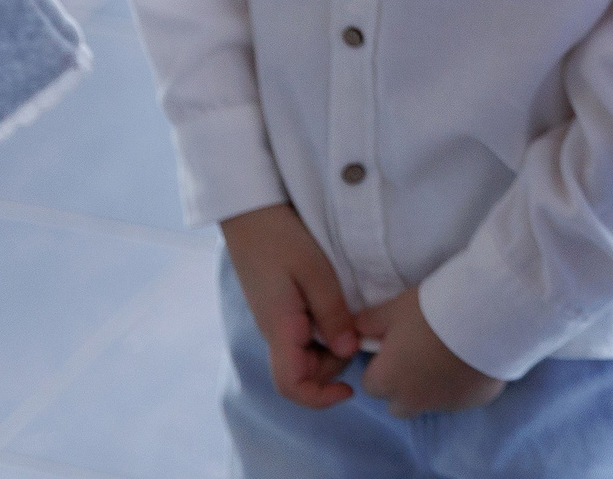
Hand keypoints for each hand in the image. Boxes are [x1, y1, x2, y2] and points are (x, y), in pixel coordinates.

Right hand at [221, 204, 359, 407]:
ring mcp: (276, 323)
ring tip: (350, 317)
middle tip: (360, 333)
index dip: (320, 398)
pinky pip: (301, 336)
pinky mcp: (280, 311)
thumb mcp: (316, 272)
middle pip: (304, 372)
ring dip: (330, 347)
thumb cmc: (282, 239)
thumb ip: (332, 313)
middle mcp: (274, 333)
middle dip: (335, 365)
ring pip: (304, 355)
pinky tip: (337, 309)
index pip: (291, 385)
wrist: (251, 215)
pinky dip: (323, 332)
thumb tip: (349, 351)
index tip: (350, 390)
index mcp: (279, 329)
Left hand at [354, 285, 506, 416]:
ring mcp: (446, 404)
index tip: (396, 345)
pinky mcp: (476, 401)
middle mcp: (413, 401)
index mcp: (387, 381)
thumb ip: (370, 322)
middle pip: (398, 403)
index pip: (371, 383)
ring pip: (431, 401)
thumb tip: (357, 330)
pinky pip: (463, 395)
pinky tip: (473, 355)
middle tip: (420, 352)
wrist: (488, 314)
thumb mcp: (394, 307)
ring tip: (450, 351)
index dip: (382, 364)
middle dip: (404, 384)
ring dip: (434, 385)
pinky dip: (463, 381)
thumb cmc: (432, 310)